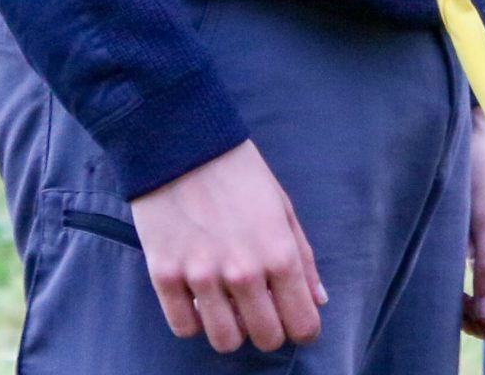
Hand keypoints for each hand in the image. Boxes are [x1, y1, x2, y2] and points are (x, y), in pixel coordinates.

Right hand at [130, 139, 324, 354]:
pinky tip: (199, 297)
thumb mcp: (282, 206)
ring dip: (232, 328)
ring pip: (225, 342)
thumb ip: (302, 256)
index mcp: (278, 253)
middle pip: (266, 339)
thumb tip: (318, 300)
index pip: (302, 324)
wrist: (183, 142)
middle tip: (262, 307)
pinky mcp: (165, 277)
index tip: (295, 317)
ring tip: (229, 303)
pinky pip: (184, 328)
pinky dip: (194, 320)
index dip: (303, 327)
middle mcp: (243, 273)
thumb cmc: (239, 171)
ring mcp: (201, 277)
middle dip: (270, 329)